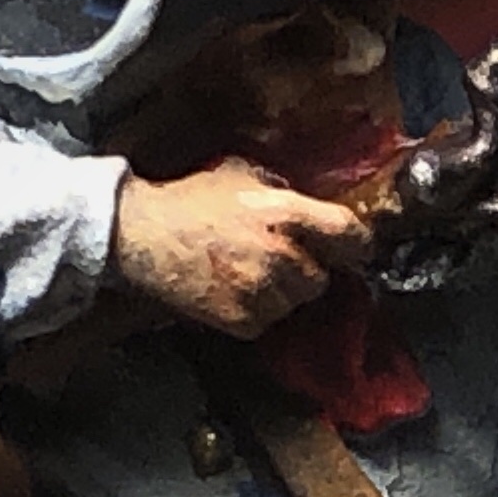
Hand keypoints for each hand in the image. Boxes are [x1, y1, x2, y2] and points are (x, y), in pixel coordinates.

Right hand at [108, 160, 368, 336]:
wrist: (142, 236)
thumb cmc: (191, 199)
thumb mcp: (243, 174)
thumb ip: (284, 190)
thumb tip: (316, 204)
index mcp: (286, 216)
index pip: (350, 236)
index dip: (355, 242)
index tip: (351, 245)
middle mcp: (281, 258)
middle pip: (323, 276)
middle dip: (308, 267)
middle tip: (280, 256)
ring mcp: (262, 294)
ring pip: (297, 302)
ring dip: (283, 291)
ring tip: (250, 272)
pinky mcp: (243, 322)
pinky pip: (269, 320)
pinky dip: (258, 310)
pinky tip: (233, 288)